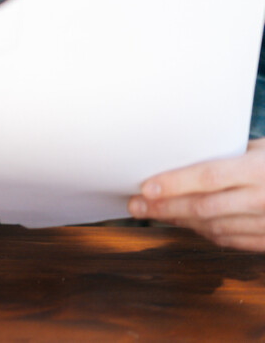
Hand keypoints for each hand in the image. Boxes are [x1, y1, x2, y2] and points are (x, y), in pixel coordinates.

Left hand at [129, 139, 264, 250]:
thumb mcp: (261, 148)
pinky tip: (185, 222)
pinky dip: (203, 232)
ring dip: (179, 221)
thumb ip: (228, 155)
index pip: (209, 177)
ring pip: (214, 228)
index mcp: (260, 170)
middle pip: (205, 207)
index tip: (145, 187)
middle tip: (135, 206)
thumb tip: (182, 157)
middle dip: (165, 208)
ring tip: (152, 213)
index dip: (175, 184)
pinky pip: (230, 240)